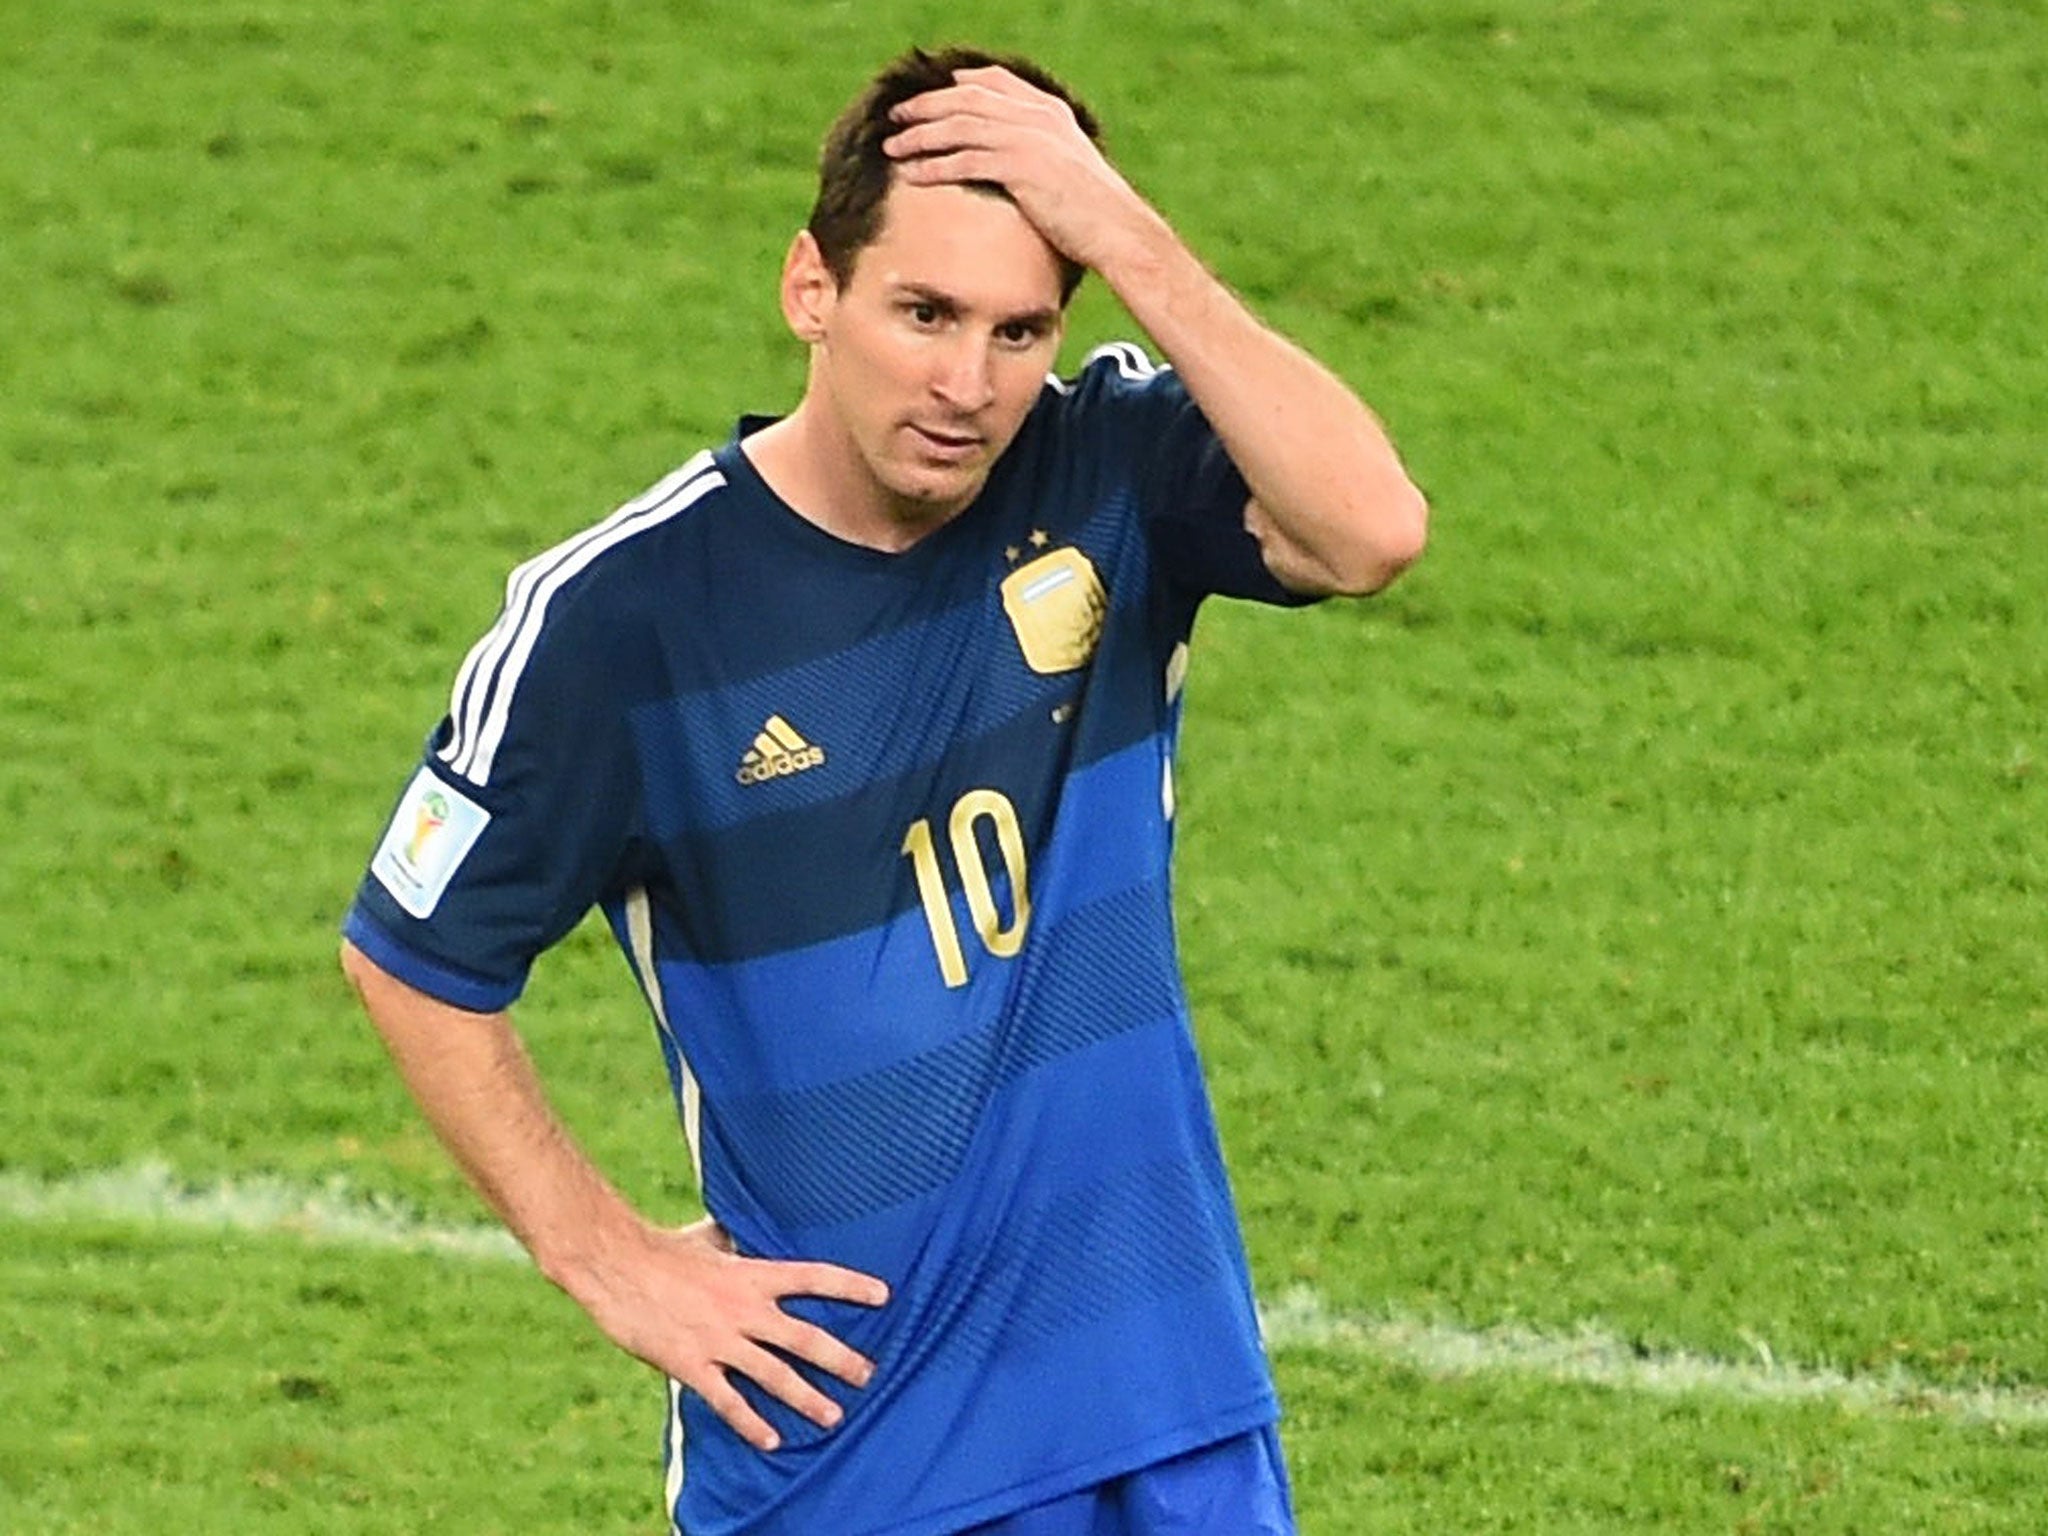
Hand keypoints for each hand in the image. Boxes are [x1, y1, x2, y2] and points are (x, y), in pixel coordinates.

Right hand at [572, 1216, 889, 1452]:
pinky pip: (728, 1400)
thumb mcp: (706, 1237)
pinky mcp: (691, 1364)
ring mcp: (720, 1339)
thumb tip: (739, 1223)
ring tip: (833, 1416)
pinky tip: (771, 1440)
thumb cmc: (661, 1248)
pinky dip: (751, 1422)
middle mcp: (745, 1309)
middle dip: (842, 1359)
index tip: (883, 1295)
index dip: (850, 1286)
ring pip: (775, 1375)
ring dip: (807, 1398)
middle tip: (868, 1376)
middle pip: (806, 1338)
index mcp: (752, 1274)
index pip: (814, 1277)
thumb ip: (730, 1239)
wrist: (616, 1264)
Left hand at [882, 66, 1163, 277]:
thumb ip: (1045, 153)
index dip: (959, 84)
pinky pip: (965, 161)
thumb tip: (1019, 165)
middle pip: (967, 99)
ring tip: (893, 145)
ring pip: (959, 127)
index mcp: (1050, 113)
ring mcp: (1028, 140)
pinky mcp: (1021, 168)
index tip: (934, 92)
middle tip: (897, 115)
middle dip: (927, 105)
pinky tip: (911, 174)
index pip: (995, 83)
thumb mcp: (1072, 170)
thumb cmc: (1096, 214)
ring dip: (921, 135)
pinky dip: (934, 165)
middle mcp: (1037, 118)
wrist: (1119, 231)